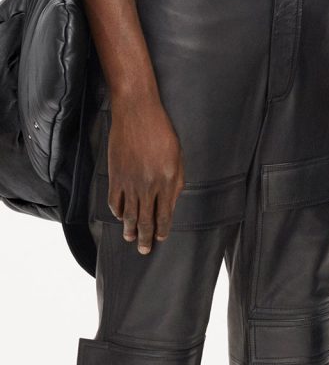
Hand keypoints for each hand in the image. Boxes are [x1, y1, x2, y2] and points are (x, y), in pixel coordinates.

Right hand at [107, 93, 183, 255]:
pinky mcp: (115, 175)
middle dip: (146, 237)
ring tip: (130, 239)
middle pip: (145, 219)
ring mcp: (130, 182)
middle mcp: (148, 186)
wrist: (137, 113)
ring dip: (129, 229)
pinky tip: (119, 217)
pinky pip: (115, 200)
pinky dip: (117, 211)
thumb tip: (171, 203)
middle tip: (144, 250)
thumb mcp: (178, 157)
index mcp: (167, 182)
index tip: (162, 238)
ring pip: (129, 213)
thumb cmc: (162, 132)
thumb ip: (176, 182)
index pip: (165, 214)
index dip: (163, 229)